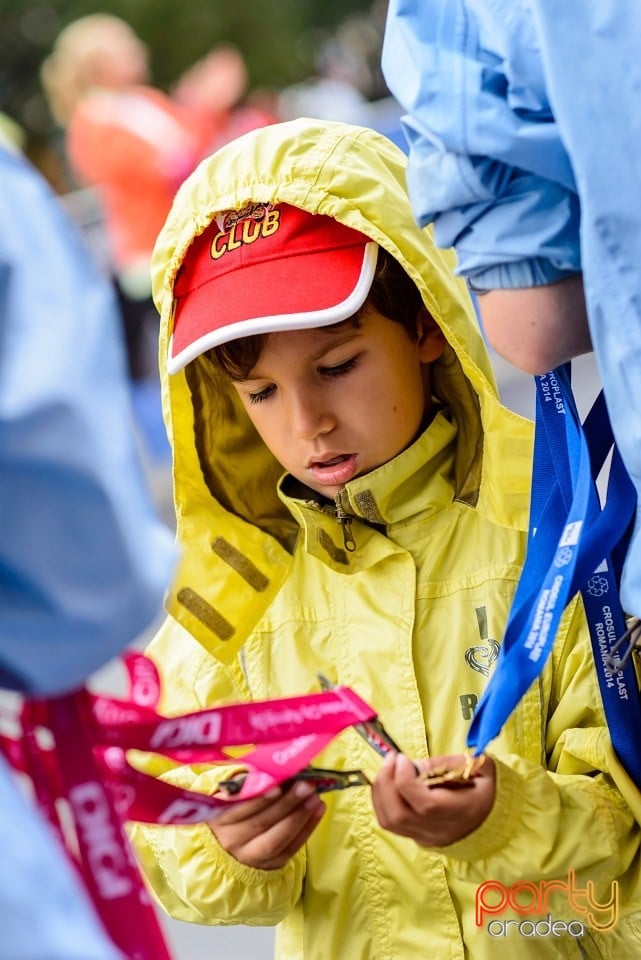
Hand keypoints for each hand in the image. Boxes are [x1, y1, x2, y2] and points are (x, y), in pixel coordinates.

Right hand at [208, 780, 325, 868]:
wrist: (229, 845)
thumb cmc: (233, 807)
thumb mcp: (231, 792)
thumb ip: (247, 780)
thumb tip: (274, 767)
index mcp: (219, 818)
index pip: (238, 809)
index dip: (258, 799)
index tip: (278, 785)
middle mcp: (232, 840)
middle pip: (261, 823)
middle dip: (286, 803)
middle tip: (306, 785)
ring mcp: (251, 856)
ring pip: (276, 839)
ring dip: (299, 816)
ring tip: (315, 797)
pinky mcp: (270, 864)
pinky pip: (290, 849)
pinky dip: (307, 829)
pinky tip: (318, 809)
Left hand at [371, 752, 494, 846]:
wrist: (493, 817)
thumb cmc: (486, 787)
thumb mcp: (478, 766)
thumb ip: (447, 763)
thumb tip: (415, 765)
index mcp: (462, 812)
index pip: (424, 804)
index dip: (406, 779)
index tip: (403, 758)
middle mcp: (441, 831)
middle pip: (399, 815)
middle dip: (387, 782)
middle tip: (392, 758)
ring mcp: (427, 838)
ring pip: (389, 821)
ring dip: (380, 790)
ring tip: (387, 768)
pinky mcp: (417, 838)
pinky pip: (390, 823)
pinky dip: (381, 800)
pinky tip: (387, 782)